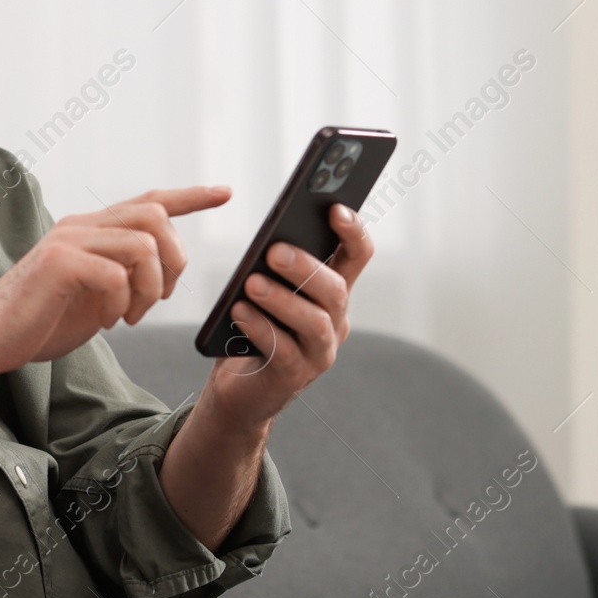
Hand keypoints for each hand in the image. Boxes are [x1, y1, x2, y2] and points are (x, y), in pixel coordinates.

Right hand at [0, 185, 231, 375]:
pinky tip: (110, 320)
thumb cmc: (40, 320)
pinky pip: (117, 273)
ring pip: (143, 245)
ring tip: (132, 315)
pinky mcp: (59, 262)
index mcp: (91, 229)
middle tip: (160, 298)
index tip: (224, 192)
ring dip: (151, 287)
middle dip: (174, 259)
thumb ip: (124, 276)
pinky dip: (124, 302)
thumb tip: (161, 275)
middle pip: (155, 215)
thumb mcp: (95, 296)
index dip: (190, 195)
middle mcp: (81, 225)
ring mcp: (68, 239)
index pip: (149, 200)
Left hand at [203, 204, 374, 432]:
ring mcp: (318, 353)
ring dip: (282, 299)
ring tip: (251, 284)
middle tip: (274, 251)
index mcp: (331, 293)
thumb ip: (274, 266)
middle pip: (336, 289)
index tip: (335, 208)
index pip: (357, 256)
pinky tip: (240, 313)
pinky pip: (283, 351)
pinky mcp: (293, 377)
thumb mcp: (266, 290)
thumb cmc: (253, 328)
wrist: (240, 388)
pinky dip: (261, 328)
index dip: (353, 231)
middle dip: (306, 267)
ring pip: (315, 322)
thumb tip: (272, 241)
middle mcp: (334, 321)